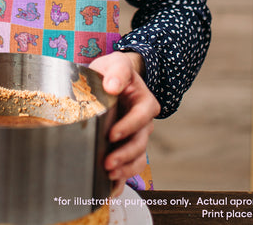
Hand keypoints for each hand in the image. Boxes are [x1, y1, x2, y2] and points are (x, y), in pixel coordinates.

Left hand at [89, 51, 159, 195]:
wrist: (112, 80)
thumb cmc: (114, 71)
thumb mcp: (117, 63)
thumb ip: (117, 71)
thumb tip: (113, 86)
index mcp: (145, 102)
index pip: (141, 116)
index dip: (128, 126)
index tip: (111, 134)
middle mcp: (144, 122)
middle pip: (140, 142)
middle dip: (125, 155)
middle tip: (107, 163)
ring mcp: (137, 136)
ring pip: (138, 157)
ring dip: (125, 169)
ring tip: (108, 175)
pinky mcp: (127, 146)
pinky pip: (130, 165)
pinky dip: (123, 178)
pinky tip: (111, 188)